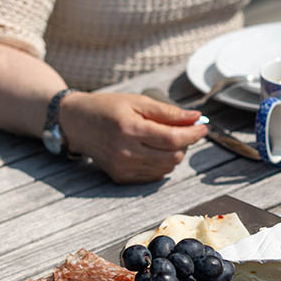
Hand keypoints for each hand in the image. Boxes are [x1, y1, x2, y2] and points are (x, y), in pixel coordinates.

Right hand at [59, 92, 208, 183]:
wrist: (77, 124)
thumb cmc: (108, 108)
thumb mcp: (137, 102)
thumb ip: (168, 112)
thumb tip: (196, 118)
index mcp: (130, 129)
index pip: (172, 139)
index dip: (193, 134)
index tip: (202, 127)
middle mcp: (126, 152)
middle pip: (173, 157)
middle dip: (184, 144)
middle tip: (182, 131)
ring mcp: (123, 168)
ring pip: (167, 168)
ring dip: (174, 154)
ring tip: (164, 139)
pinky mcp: (122, 177)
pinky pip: (154, 175)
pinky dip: (161, 164)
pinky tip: (152, 151)